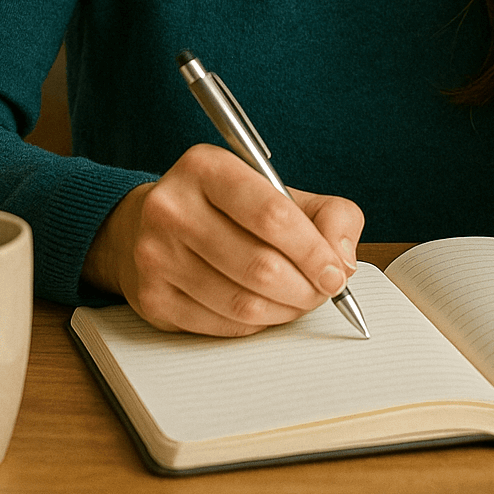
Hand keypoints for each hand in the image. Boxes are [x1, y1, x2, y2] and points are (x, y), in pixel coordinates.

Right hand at [81, 144, 363, 336]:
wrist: (150, 227)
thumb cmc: (227, 209)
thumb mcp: (280, 192)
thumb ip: (329, 214)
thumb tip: (343, 259)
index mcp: (206, 168)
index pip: (272, 214)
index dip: (313, 251)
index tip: (335, 272)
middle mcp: (172, 208)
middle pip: (260, 265)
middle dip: (305, 288)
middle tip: (322, 291)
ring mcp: (155, 255)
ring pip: (242, 303)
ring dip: (284, 310)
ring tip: (297, 300)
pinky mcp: (151, 298)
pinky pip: (222, 325)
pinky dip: (255, 324)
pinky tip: (263, 308)